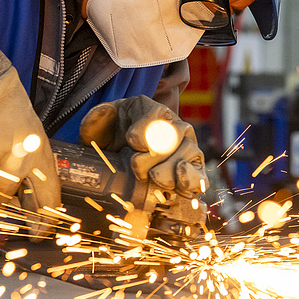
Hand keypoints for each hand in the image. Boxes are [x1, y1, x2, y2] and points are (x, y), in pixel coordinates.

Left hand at [79, 95, 205, 198]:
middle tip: (137, 166)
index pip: (155, 115)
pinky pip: (199, 176)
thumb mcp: (101, 124)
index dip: (144, 130)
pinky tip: (177, 188)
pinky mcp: (192, 170)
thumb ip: (98, 117)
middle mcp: (175, 127)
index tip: (131, 142)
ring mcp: (187, 148)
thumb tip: (104, 113)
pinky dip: (190, 183)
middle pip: (174, 136)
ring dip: (170, 170)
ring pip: (190, 154)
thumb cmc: (114, 139)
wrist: (122, 156)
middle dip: (155, 154)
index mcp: (153, 111)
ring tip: (155, 178)